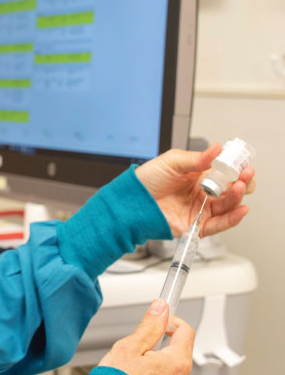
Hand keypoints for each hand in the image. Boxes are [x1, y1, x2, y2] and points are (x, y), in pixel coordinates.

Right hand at [99, 299, 193, 374]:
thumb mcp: (129, 347)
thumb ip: (149, 326)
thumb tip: (161, 308)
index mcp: (176, 363)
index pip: (186, 331)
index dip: (171, 321)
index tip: (160, 320)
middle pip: (176, 354)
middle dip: (158, 349)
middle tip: (135, 352)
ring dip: (154, 370)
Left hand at [135, 143, 254, 237]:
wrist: (130, 201)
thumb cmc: (146, 181)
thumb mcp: (172, 162)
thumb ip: (196, 159)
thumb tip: (217, 149)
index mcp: (200, 175)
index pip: (226, 172)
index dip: (237, 168)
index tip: (242, 164)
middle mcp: (204, 193)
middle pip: (232, 189)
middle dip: (242, 181)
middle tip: (243, 175)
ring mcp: (201, 209)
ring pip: (228, 206)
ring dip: (238, 197)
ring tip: (239, 187)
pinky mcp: (196, 225)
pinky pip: (219, 224)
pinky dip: (232, 218)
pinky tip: (240, 210)